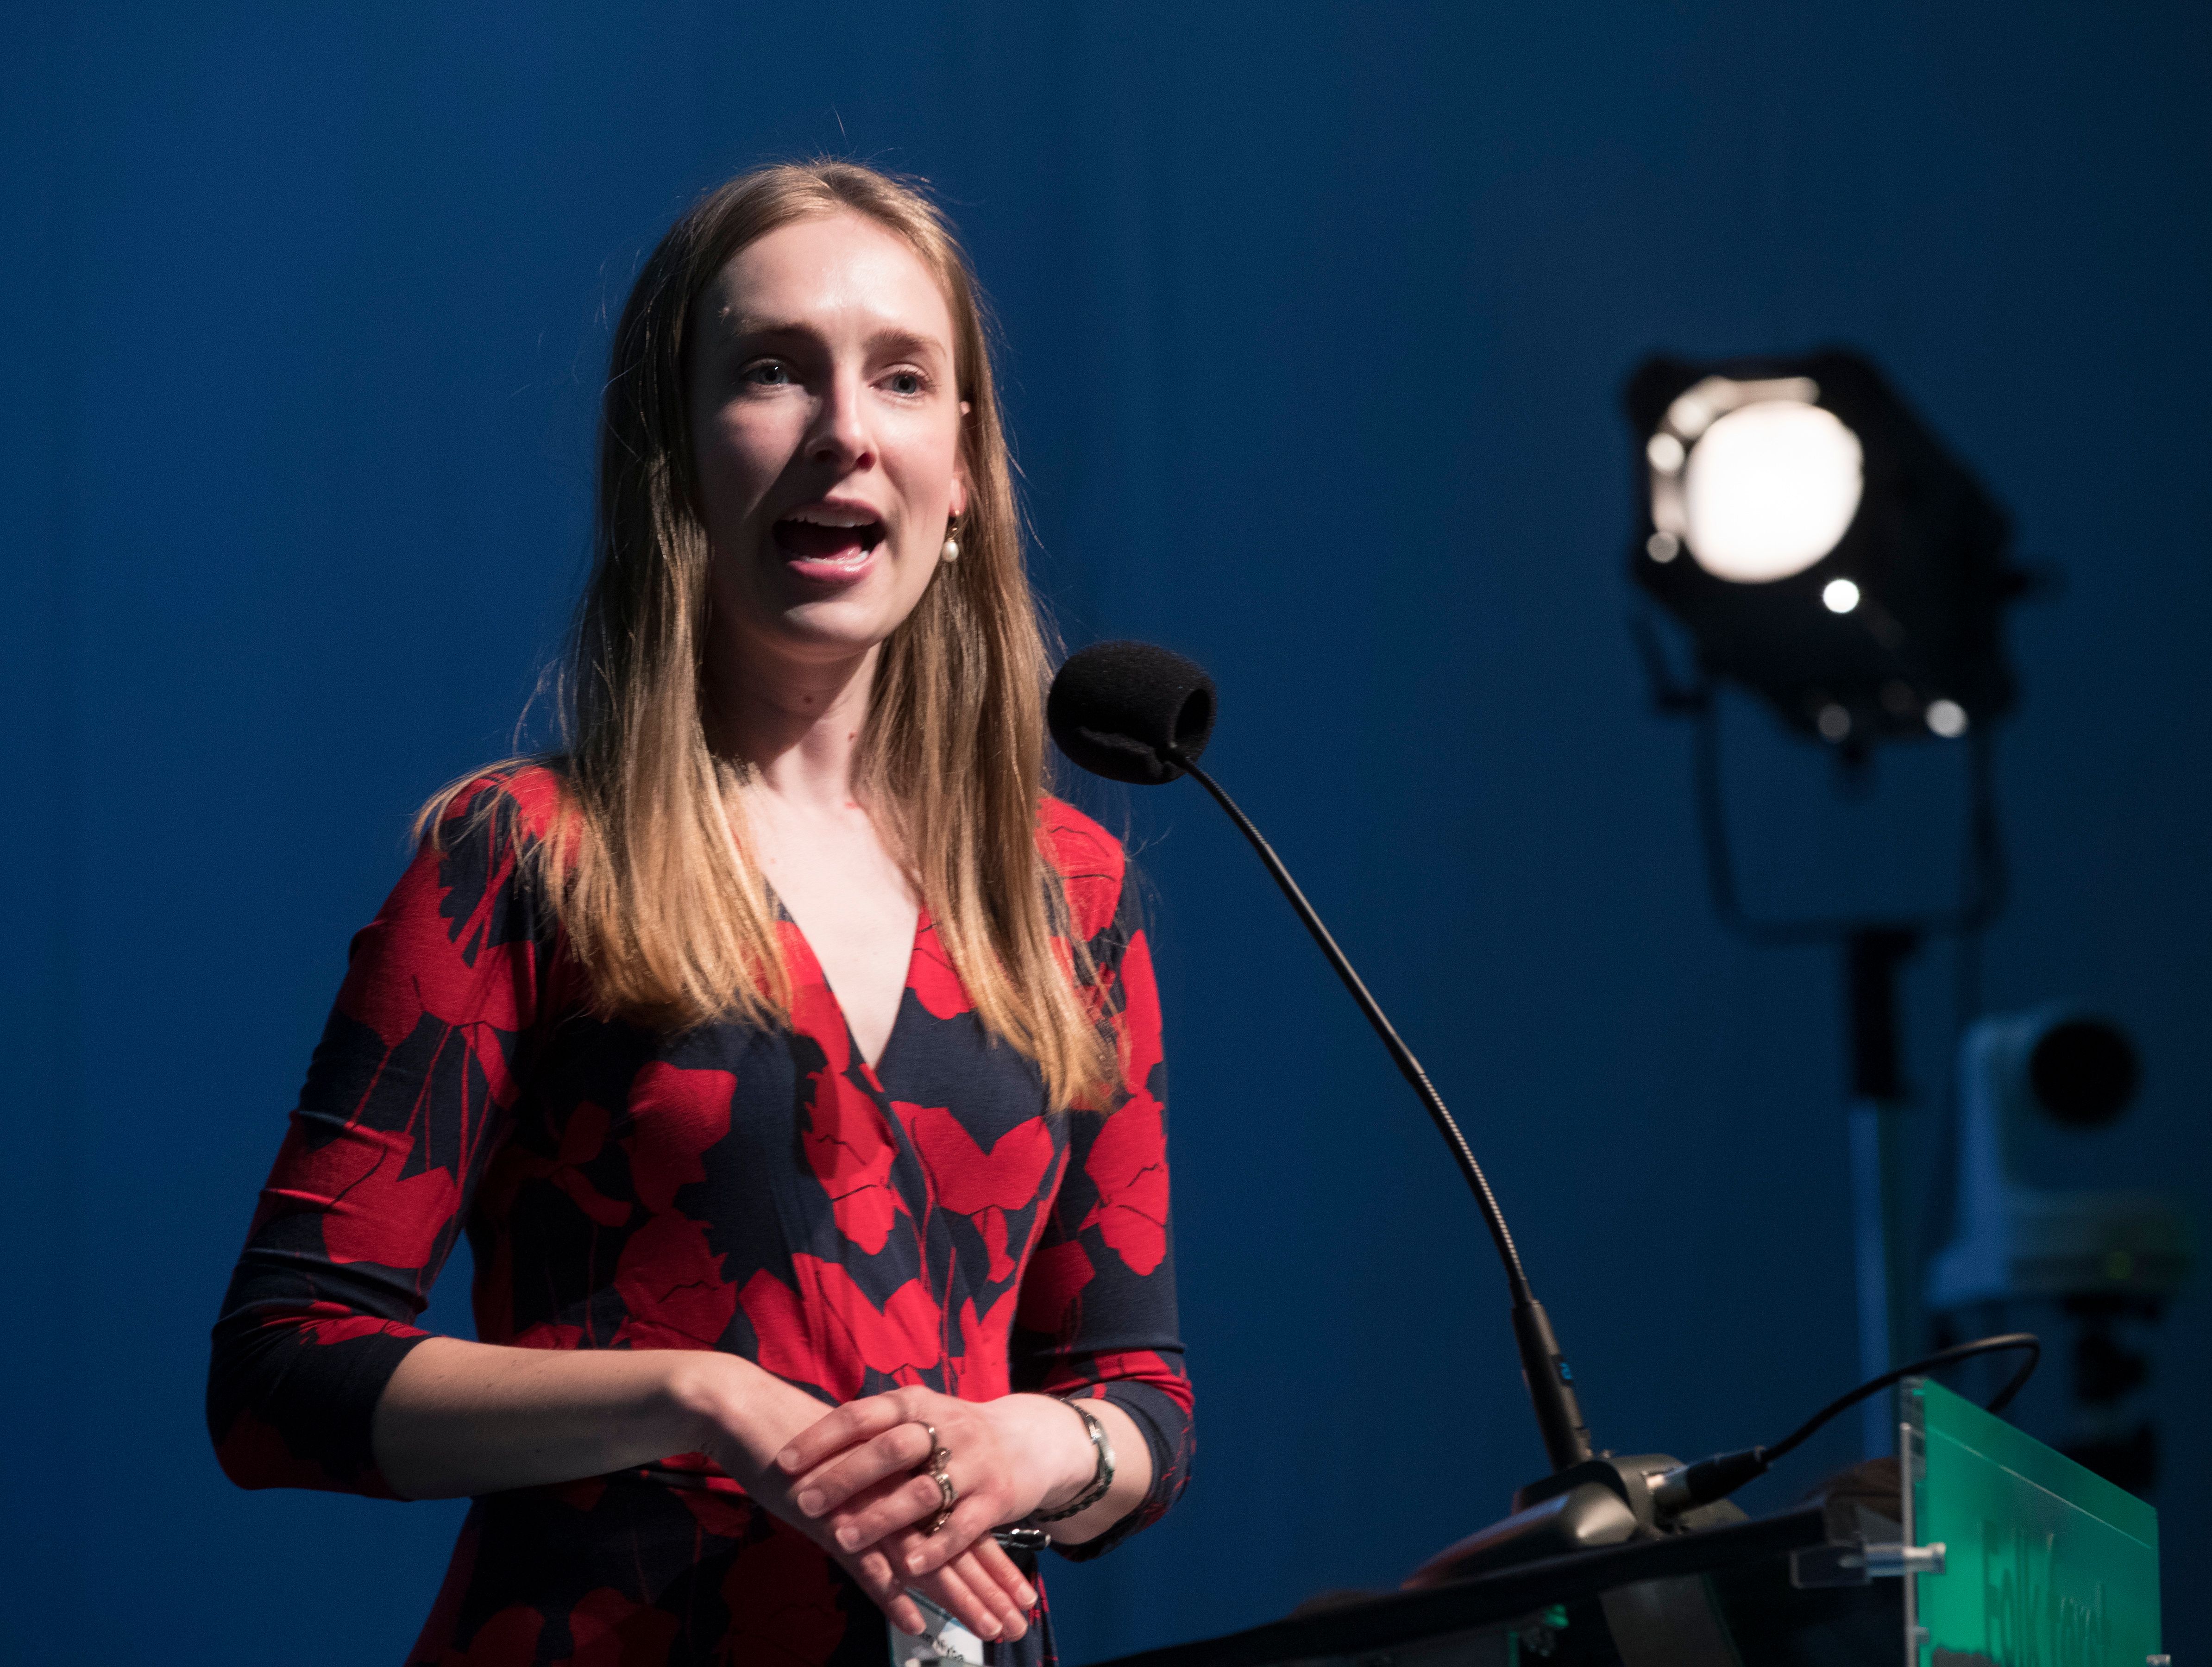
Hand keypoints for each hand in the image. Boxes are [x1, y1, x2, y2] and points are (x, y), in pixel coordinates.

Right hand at [671, 1357, 1035, 1642]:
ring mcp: (867, 1503)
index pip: (960, 1526)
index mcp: (907, 1475)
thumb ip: (885, 1494)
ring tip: (987, 1629)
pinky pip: (869, 1562)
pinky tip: (914, 1623)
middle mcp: (896, 1487)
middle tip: (1018, 1626)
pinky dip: (893, 1594)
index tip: (1023, 1599)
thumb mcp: (855, 1469)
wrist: (752, 1411)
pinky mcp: (833, 1517)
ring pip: (922, 1558)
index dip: (993, 1564)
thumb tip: (908, 1528)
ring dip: (957, 1596)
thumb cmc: (803, 1442)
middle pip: (953, 1545)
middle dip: (988, 1588)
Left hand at [774, 1386, 1096, 1583]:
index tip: (784, 1461)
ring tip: (844, 1539)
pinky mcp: (996, 1498)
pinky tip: (908, 1567)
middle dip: (844, 1477)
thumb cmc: (953, 1433)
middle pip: (890, 1449)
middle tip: (805, 1502)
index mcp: (917, 1403)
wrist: (1030, 1440)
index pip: (862, 1414)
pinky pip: (963, 1527)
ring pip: (923, 1492)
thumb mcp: (917, 1416)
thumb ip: (871, 1431)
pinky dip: (934, 1547)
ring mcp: (973, 1463)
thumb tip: (799, 1448)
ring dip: (881, 1517)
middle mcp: (946, 1427)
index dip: (822, 1437)